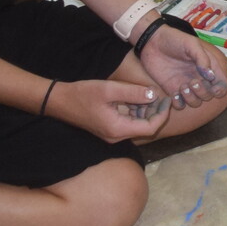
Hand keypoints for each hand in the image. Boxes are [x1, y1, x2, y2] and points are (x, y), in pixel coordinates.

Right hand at [49, 77, 170, 142]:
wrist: (59, 101)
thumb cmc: (82, 94)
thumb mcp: (110, 89)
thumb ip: (133, 92)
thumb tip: (154, 95)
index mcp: (117, 129)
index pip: (150, 128)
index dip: (162, 115)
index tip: (167, 100)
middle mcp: (116, 136)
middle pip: (145, 128)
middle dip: (155, 112)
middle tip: (161, 95)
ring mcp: (111, 134)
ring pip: (137, 125)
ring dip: (145, 111)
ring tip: (149, 95)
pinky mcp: (108, 128)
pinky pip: (128, 122)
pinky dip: (135, 112)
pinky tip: (136, 98)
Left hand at [133, 18, 226, 109]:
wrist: (152, 42)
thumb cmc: (174, 39)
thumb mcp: (191, 44)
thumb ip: (202, 59)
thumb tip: (210, 76)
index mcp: (208, 67)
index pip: (221, 84)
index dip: (220, 89)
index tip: (213, 88)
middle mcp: (199, 78)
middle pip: (209, 95)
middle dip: (203, 92)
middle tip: (192, 82)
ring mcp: (185, 85)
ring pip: (196, 102)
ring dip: (191, 98)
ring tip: (182, 87)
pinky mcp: (172, 90)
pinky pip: (180, 104)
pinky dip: (179, 103)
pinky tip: (174, 93)